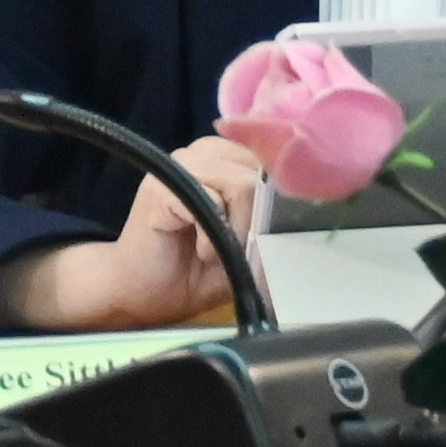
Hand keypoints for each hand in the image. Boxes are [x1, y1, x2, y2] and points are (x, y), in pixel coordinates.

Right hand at [0, 136, 260, 330]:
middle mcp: (202, 152)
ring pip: (241, 184)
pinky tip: (204, 254)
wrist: (138, 294)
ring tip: (220, 252)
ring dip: (239, 228)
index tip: (271, 233)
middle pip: (260, 171)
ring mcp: (179, 166)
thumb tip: (307, 216)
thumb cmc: (192, 272)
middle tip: (240, 250)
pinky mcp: (160, 188)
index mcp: (225, 157)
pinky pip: (210, 202)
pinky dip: (214, 236)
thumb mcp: (245, 248)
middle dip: (259, 219)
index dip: (279, 197)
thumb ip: (270, 224)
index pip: (273, 158)